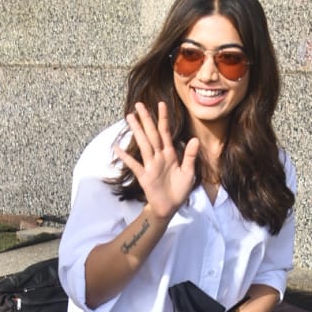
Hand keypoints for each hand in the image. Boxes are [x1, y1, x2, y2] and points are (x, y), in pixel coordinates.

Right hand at [115, 102, 199, 220]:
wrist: (170, 207)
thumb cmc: (180, 190)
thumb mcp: (189, 173)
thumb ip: (190, 156)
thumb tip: (195, 139)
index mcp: (170, 154)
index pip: (165, 132)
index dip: (163, 119)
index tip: (161, 104)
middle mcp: (159, 156)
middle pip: (151, 134)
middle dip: (146, 119)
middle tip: (138, 104)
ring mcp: (150, 165)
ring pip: (143, 145)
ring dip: (137, 131)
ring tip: (129, 117)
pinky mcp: (144, 176)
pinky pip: (134, 165)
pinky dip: (126, 157)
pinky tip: (117, 148)